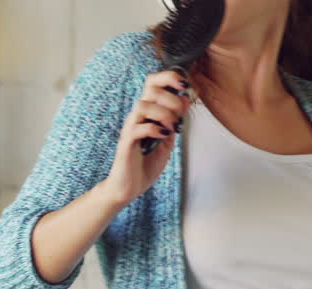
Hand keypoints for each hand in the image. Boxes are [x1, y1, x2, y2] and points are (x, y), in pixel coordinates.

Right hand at [101, 70, 191, 206]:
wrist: (128, 188)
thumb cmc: (144, 166)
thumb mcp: (167, 142)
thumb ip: (174, 122)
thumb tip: (185, 100)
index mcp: (147, 114)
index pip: (153, 83)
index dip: (168, 77)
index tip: (183, 84)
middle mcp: (137, 117)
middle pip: (149, 88)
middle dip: (170, 97)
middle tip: (178, 116)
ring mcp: (130, 129)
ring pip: (143, 105)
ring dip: (163, 114)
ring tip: (170, 129)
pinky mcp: (126, 143)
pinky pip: (138, 127)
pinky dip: (154, 129)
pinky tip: (162, 137)